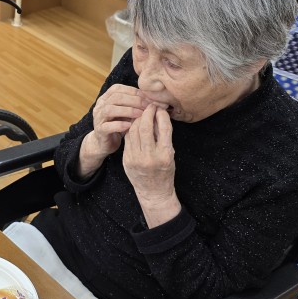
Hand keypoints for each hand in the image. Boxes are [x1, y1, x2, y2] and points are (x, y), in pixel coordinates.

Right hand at [77, 84, 144, 177]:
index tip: (148, 97)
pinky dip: (119, 125)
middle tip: (148, 106)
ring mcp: (98, 118)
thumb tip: (153, 98)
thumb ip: (134, 104)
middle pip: (115, 98)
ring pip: (109, 110)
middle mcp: (100, 106)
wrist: (105, 143)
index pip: (118, 89)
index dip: (133, 92)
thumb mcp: (126, 112)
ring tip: (140, 115)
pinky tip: (130, 126)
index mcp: (106, 98)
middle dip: (134, 101)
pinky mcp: (99, 131)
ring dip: (127, 111)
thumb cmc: (119, 125)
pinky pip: (107, 126)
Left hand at [123, 104, 180, 227]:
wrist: (153, 191)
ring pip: (133, 130)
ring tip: (141, 113)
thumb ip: (164, 136)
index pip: (164, 127)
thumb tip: (158, 114)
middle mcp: (150, 156)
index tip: (159, 108)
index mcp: (165, 154)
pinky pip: (128, 138)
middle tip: (149, 106)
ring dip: (137, 119)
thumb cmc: (165, 171)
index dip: (161, 114)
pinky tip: (134, 124)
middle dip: (146, 113)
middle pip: (145, 126)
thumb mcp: (170, 154)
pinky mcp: (127, 159)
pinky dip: (131, 129)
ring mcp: (136, 158)